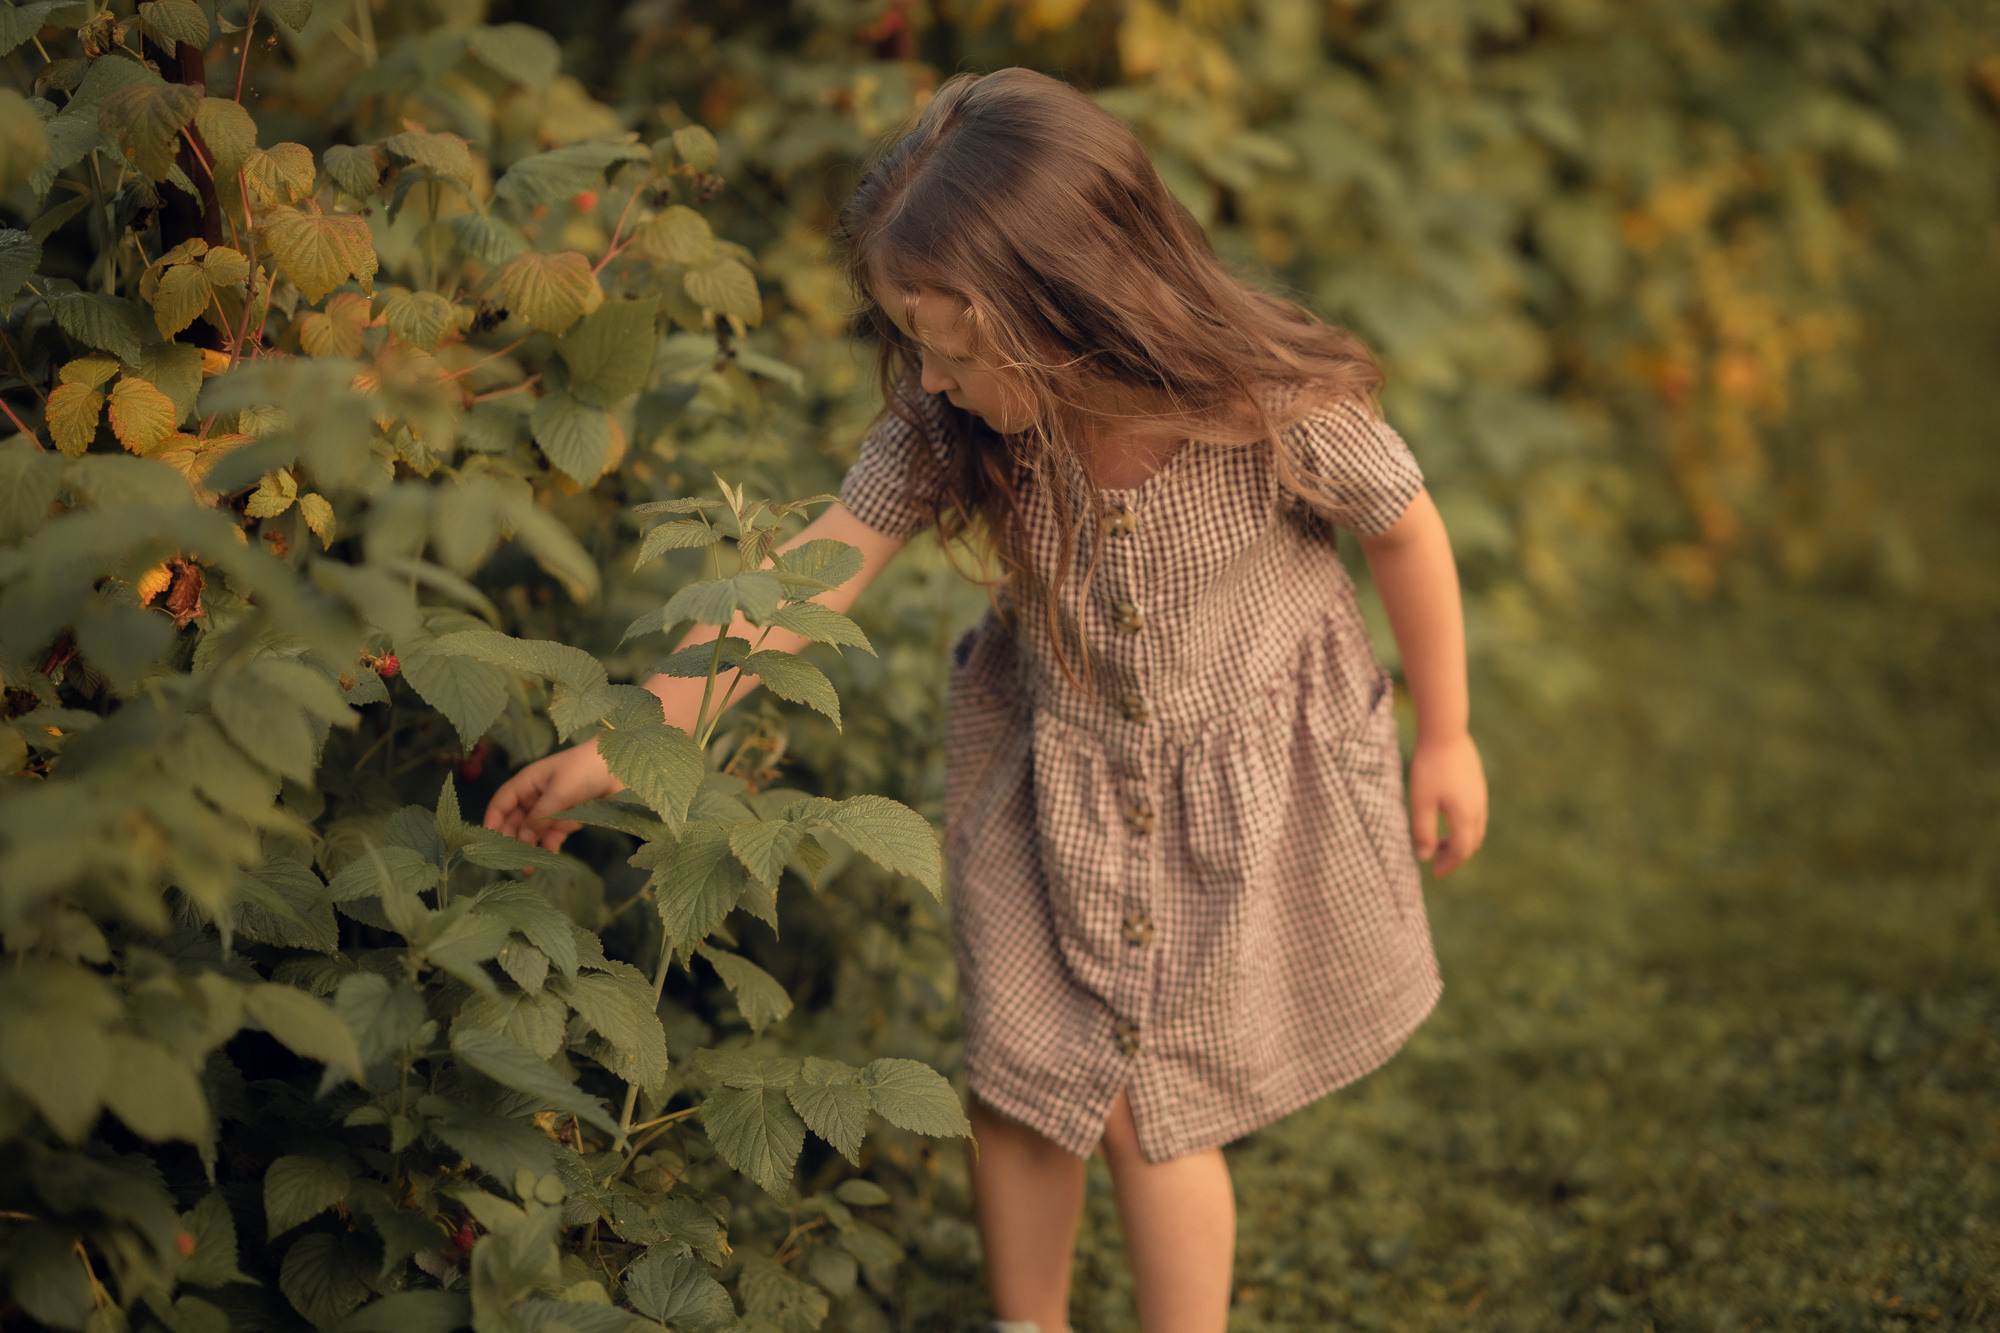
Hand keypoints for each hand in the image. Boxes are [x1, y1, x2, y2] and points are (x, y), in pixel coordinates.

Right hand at [482, 740, 620, 852]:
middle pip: (515, 821)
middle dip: (510, 840)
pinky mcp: (568, 819)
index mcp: (528, 782)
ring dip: (528, 848)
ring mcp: (552, 808)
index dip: (492, 821)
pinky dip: (548, 847)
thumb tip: (522, 838)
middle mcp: (537, 796)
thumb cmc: (586, 769)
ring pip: (532, 832)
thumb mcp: (560, 791)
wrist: (622, 766)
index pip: (502, 803)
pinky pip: (552, 836)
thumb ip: (540, 816)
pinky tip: (547, 859)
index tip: (489, 842)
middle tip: (508, 862)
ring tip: (526, 868)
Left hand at [1408, 732, 1486, 876]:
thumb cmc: (1429, 768)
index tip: (1434, 873)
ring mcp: (1480, 795)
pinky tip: (1447, 818)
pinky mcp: (1478, 784)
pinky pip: (1476, 814)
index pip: (1460, 851)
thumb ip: (1423, 831)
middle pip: (1471, 843)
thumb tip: (1424, 857)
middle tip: (1435, 860)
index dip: (1448, 865)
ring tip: (1439, 841)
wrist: (1445, 733)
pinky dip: (1464, 826)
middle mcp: (1478, 809)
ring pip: (1476, 829)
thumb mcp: (1421, 802)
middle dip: (1454, 856)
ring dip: (1460, 841)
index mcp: (1465, 816)